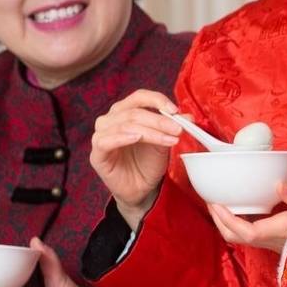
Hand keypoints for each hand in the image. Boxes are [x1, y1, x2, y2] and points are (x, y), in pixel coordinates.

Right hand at [91, 89, 182, 228]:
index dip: (157, 100)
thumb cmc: (149, 162)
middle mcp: (110, 120)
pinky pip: (106, 141)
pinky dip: (122, 137)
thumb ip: (173, 126)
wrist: (141, 188)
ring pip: (125, 125)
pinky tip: (137, 138)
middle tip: (178, 129)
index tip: (175, 110)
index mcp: (125, 112)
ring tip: (169, 139)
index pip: (139, 97)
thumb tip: (189, 116)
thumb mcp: (165, 141)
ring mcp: (101, 136)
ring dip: (150, 131)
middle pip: (134, 112)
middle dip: (159, 120)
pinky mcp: (97, 154)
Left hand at [207, 181, 286, 251]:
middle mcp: (271, 239)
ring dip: (225, 222)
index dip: (228, 220)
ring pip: (239, 237)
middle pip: (236, 238)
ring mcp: (269, 241)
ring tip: (219, 203)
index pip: (246, 231)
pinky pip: (247, 233)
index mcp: (280, 230)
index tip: (216, 203)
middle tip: (211, 200)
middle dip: (219, 220)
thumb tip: (278, 184)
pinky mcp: (271, 239)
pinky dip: (235, 221)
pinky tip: (237, 207)